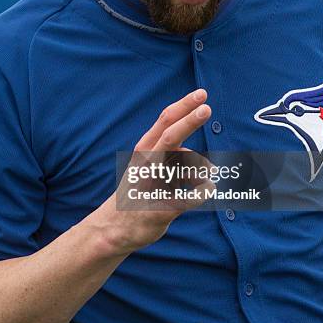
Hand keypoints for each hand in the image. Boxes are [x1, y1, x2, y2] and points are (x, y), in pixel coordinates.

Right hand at [94, 89, 213, 254]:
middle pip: (170, 136)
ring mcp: (153, 184)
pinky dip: (203, 192)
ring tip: (197, 182)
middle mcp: (147, 163)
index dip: (184, 106)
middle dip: (189, 120)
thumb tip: (201, 161)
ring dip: (201, 171)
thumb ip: (174, 158)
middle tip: (207, 108)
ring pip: (186, 167)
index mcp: (145, 149)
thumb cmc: (138, 191)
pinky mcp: (162, 208)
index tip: (202, 94)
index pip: (165, 121)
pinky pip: (192, 197)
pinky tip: (206, 191)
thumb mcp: (151, 168)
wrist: (114, 227)